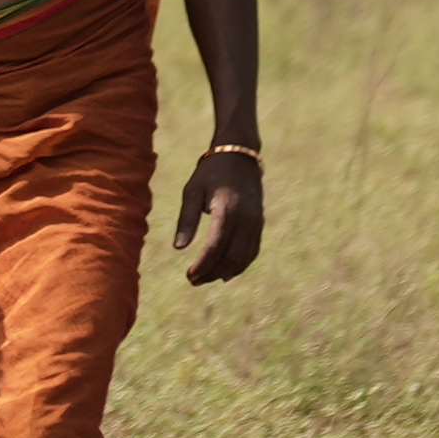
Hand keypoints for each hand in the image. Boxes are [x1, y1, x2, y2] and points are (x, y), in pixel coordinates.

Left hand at [175, 149, 262, 284]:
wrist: (239, 156)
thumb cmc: (210, 174)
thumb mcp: (192, 192)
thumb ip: (186, 221)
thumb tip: (179, 248)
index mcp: (227, 210)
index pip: (215, 248)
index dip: (202, 266)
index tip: (189, 275)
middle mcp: (245, 219)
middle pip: (231, 257)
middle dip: (212, 273)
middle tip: (193, 280)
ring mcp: (256, 222)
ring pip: (244, 257)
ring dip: (225, 272)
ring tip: (206, 278)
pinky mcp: (259, 223)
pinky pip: (252, 251)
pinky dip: (240, 265)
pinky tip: (226, 274)